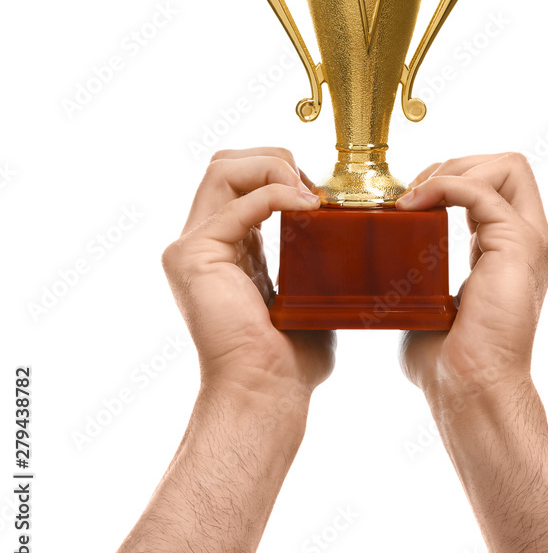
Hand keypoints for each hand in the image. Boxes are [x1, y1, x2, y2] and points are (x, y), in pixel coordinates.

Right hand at [162, 147, 335, 401]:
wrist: (268, 392)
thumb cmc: (290, 357)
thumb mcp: (307, 289)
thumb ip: (315, 254)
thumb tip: (350, 231)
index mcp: (226, 244)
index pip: (241, 177)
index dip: (281, 171)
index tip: (321, 193)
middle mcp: (201, 240)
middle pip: (226, 162)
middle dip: (274, 160)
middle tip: (312, 188)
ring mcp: (191, 246)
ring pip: (222, 168)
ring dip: (272, 168)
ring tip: (307, 194)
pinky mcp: (193, 255)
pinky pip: (236, 204)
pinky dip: (275, 194)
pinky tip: (305, 207)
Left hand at [396, 153, 547, 398]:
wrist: (467, 389)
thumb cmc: (446, 358)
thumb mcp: (430, 295)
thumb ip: (420, 266)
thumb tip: (381, 254)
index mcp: (510, 247)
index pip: (496, 182)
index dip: (455, 176)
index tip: (413, 198)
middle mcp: (528, 239)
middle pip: (509, 164)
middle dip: (457, 165)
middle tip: (414, 193)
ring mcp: (529, 241)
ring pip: (508, 165)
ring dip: (453, 170)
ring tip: (415, 198)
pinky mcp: (517, 246)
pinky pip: (482, 191)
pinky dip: (444, 187)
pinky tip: (413, 206)